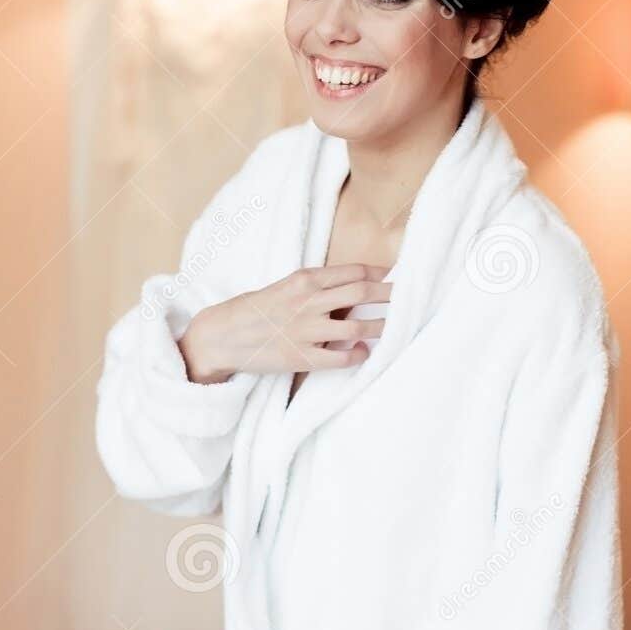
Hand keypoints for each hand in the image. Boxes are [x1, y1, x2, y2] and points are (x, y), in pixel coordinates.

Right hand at [177, 263, 391, 384]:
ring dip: (382, 326)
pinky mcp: (302, 357)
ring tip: (395, 326)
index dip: (379, 274)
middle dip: (391, 295)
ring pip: (358, 325)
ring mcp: (306, 330)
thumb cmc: (253, 310)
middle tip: (408, 298)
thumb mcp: (283, 287)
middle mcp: (308, 301)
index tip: (394, 276)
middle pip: (363, 292)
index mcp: (304, 280)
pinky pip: (342, 356)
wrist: (222, 335)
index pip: (352, 272)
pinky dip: (359, 354)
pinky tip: (365, 352)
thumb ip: (314, 288)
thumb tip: (347, 290)